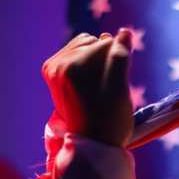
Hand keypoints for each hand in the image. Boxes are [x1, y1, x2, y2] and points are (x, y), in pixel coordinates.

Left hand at [41, 29, 133, 146]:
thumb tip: (124, 32)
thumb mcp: (119, 87)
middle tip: (106, 89)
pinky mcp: (54, 74)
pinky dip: (88, 64)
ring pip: (87, 48)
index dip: (120, 62)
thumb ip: (120, 56)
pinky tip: (90, 84)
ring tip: (99, 87)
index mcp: (71, 65)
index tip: (114, 87)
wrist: (93, 147)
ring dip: (98, 61)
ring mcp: (54, 69)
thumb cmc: (111, 119)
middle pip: (95, 44)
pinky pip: (77, 54)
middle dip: (107, 60)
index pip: (107, 44)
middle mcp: (57, 64)